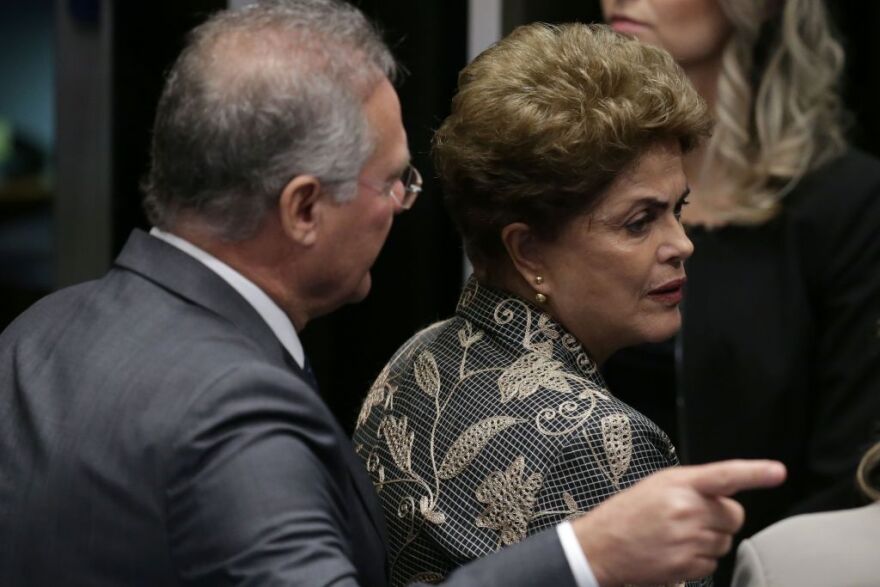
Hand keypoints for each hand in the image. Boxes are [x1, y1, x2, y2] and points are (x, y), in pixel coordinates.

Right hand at [571, 459, 785, 586]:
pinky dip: (699, 559)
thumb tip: (727, 491)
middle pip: (734, 516)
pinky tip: (675, 551)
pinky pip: (713, 562)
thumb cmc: (629, 512)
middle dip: (720, 518)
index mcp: (679, 483)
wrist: (602, 545)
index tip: (777, 472)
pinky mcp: (687, 566)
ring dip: (709, 540)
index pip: (724, 475)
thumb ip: (694, 485)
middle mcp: (686, 509)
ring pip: (725, 541)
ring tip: (678, 536)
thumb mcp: (658, 485)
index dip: (754, 473)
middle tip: (692, 518)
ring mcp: (688, 539)